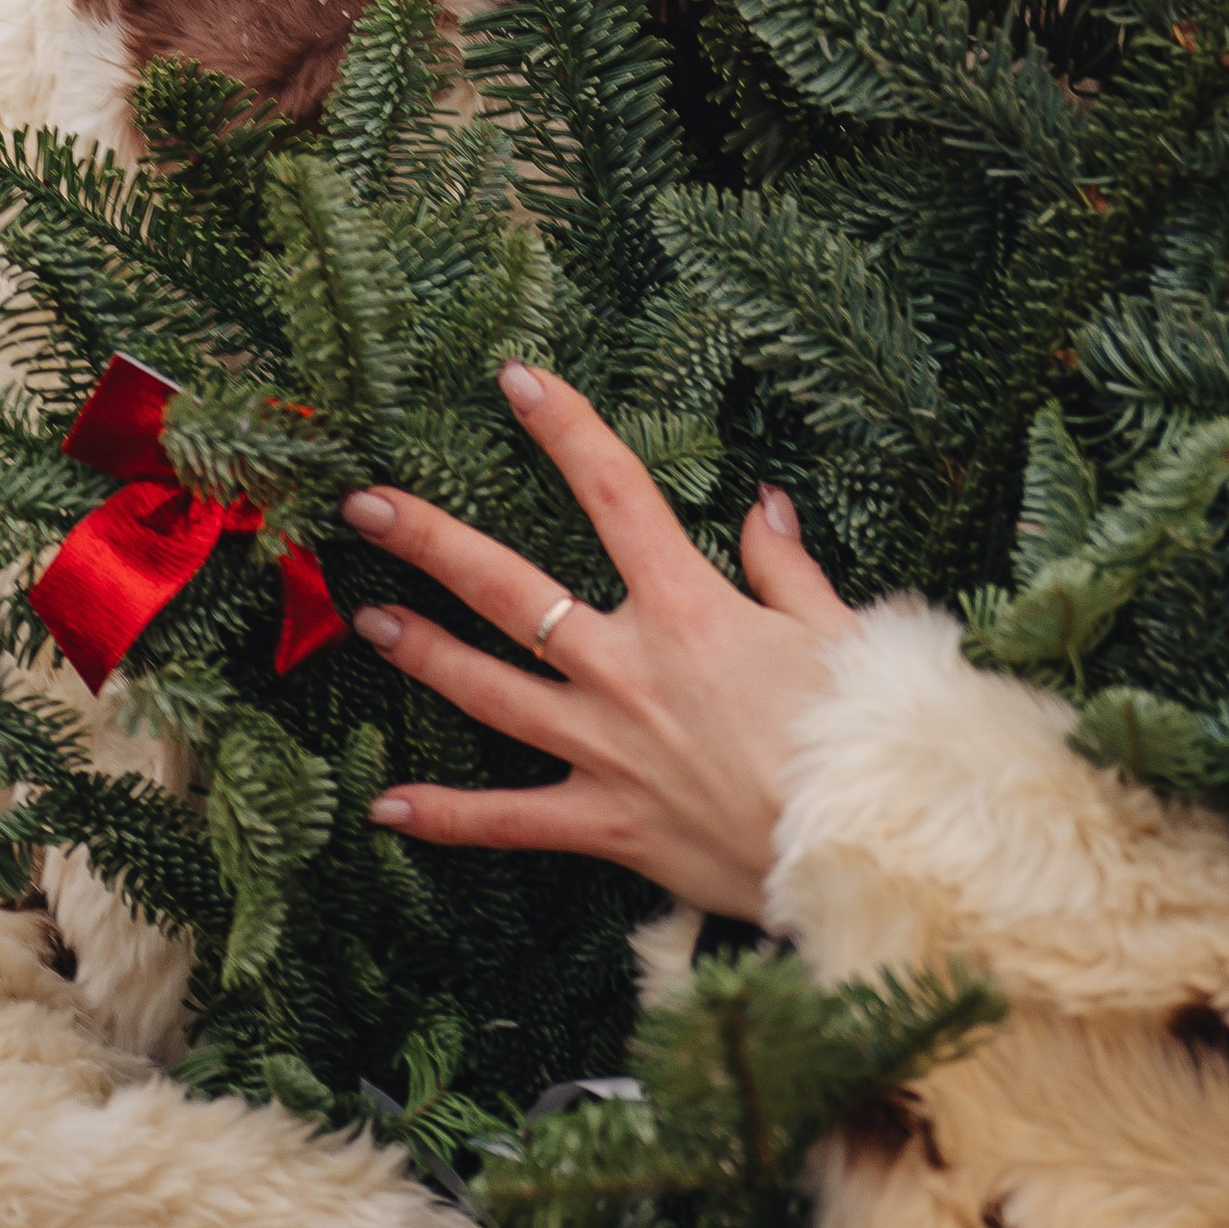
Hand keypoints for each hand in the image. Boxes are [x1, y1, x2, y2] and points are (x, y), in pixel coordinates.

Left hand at [343, 362, 845, 920]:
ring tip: (367, 622)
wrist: (861, 846)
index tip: (516, 380)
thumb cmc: (862, 737)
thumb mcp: (839, 631)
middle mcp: (630, 670)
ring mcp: (608, 747)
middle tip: (366, 507)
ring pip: (490, 692)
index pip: (615, 494)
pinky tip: (384, 807)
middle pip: (510, 590)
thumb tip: (763, 507)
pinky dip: (448, 817)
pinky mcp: (606, 822)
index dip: (565, 429)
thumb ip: (786, 569)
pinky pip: (510, 819)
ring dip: (425, 654)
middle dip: (431, 541)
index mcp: (690, 610)